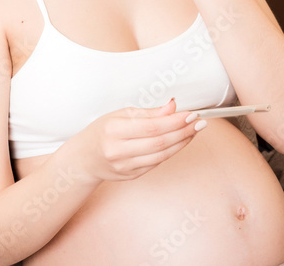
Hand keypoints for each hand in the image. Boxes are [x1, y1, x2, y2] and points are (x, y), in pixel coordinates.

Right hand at [72, 98, 206, 182]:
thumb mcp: (120, 114)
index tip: (190, 114)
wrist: (84, 159)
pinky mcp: (132, 176)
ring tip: (194, 131)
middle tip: (199, 122)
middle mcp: (118, 150)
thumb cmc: (102, 132)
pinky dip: (172, 152)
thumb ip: (148, 113)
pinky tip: (180, 141)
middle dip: (183, 132)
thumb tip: (172, 106)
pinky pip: (157, 163)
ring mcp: (125, 166)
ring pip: (162, 156)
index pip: (152, 127)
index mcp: (114, 130)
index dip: (175, 121)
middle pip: (160, 143)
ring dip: (182, 143)